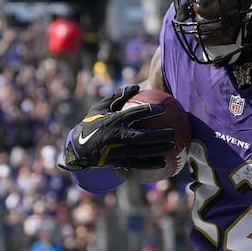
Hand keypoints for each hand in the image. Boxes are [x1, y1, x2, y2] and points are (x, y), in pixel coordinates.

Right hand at [59, 85, 173, 170]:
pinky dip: (151, 164)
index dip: (150, 110)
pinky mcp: (118, 161)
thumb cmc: (92, 123)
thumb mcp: (101, 107)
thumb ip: (118, 96)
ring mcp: (118, 150)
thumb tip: (136, 86)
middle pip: (143, 136)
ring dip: (158, 150)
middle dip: (160, 135)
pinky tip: (163, 163)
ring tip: (172, 147)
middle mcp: (117, 136)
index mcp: (114, 120)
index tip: (162, 107)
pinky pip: (137, 164)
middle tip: (173, 133)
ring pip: (142, 151)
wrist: (79, 147)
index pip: (134, 113)